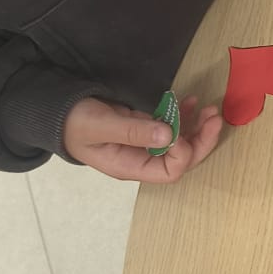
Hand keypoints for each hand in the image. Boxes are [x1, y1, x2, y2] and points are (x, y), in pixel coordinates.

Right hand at [63, 93, 223, 184]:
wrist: (58, 113)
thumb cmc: (74, 122)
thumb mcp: (101, 125)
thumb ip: (133, 131)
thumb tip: (169, 134)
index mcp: (130, 167)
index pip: (169, 171)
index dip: (182, 154)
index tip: (181, 131)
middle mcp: (142, 160)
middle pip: (182, 159)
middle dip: (201, 139)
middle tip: (214, 116)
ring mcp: (145, 145)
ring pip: (181, 143)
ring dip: (197, 126)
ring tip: (209, 108)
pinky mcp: (145, 130)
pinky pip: (172, 128)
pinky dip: (184, 115)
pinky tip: (191, 102)